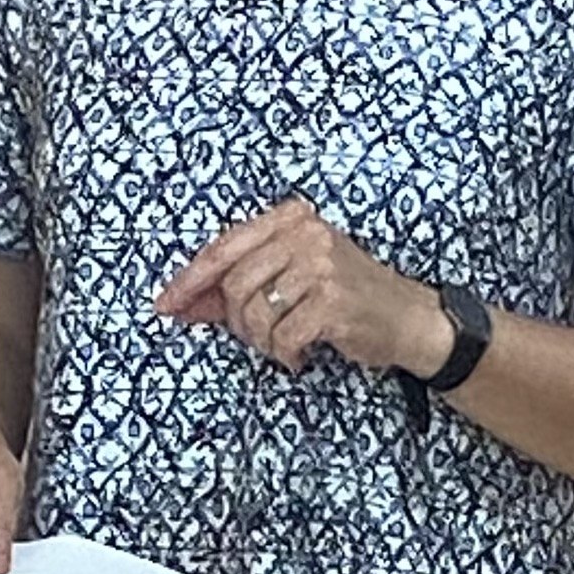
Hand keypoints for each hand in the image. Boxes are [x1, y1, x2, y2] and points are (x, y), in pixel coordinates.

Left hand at [154, 199, 446, 377]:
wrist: (406, 318)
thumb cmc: (345, 299)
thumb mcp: (292, 279)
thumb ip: (239, 285)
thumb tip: (184, 303)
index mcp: (291, 218)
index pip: (224, 246)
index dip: (190, 280)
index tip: (167, 306)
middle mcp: (306, 233)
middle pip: (234, 282)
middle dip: (236, 321)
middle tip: (256, 337)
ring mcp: (321, 265)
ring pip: (255, 311)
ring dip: (261, 341)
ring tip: (282, 345)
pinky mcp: (333, 301)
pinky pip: (282, 335)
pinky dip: (285, 354)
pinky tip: (301, 355)